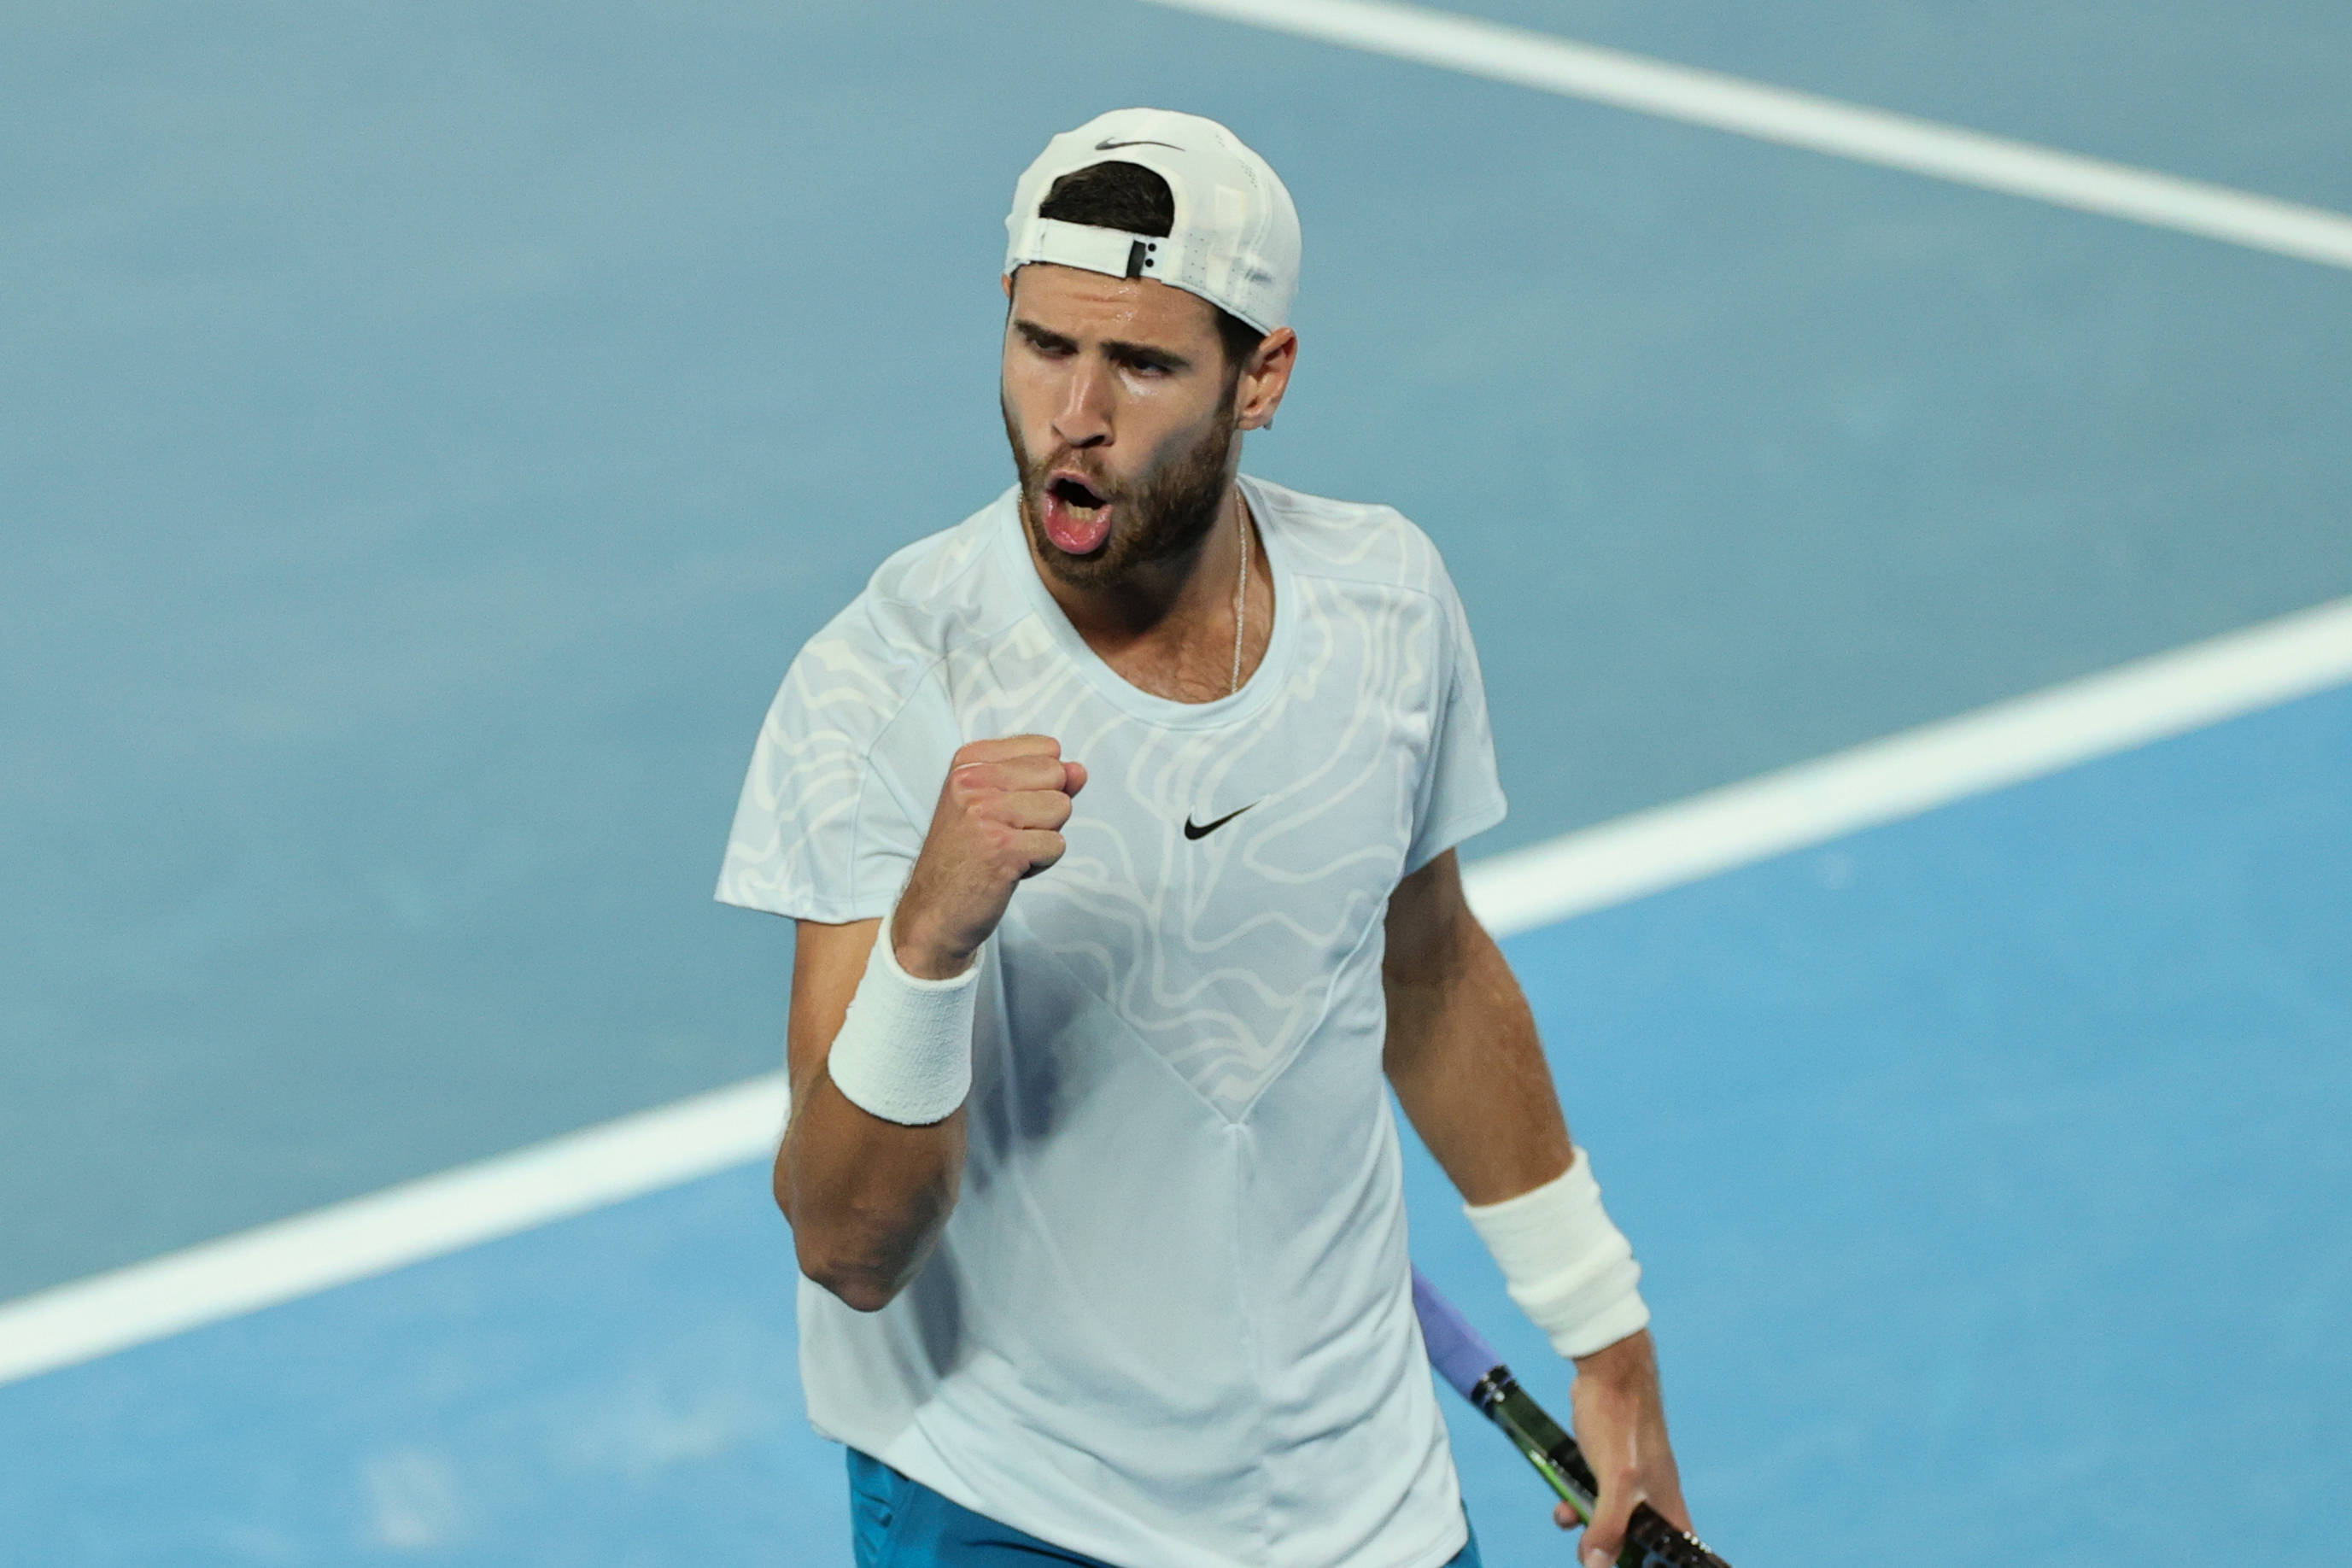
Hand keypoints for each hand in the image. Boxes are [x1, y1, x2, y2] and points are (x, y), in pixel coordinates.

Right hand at [893, 735, 1086, 978]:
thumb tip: (1080, 770)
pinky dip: (1040, 863)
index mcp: (969, 761)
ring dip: (1043, 838)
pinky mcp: (1003, 848)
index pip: (1047, 750)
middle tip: (1006, 834)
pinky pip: (1057, 845)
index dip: (1040, 785)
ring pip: (1061, 809)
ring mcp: (986, 813)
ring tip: (1007, 851)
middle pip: (1058, 776)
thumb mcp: (994, 803)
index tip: (1004, 810)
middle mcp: (972, 780)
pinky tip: (1008, 870)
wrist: (933, 911)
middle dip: (1046, 811)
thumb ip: (1041, 780)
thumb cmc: (966, 857)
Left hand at [1556, 1330, 1690, 1567]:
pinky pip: (1593, 1496)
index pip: (1679, 1546)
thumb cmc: (1621, 1422)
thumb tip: (1597, 1564)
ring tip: (1565, 1517)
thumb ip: (1609, 1525)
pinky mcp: (1606, 1463)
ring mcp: (1629, 1477)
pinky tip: (1560, 1502)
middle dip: (1613, 1549)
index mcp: (1666, 1502)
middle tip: (1589, 1551)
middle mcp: (1652, 1494)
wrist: (1606, 1370)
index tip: (1635, 1564)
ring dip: (1586, 1525)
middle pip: (1638, 1540)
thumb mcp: (1615, 1481)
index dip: (1664, 1561)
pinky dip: (1575, 1502)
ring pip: (1610, 1518)